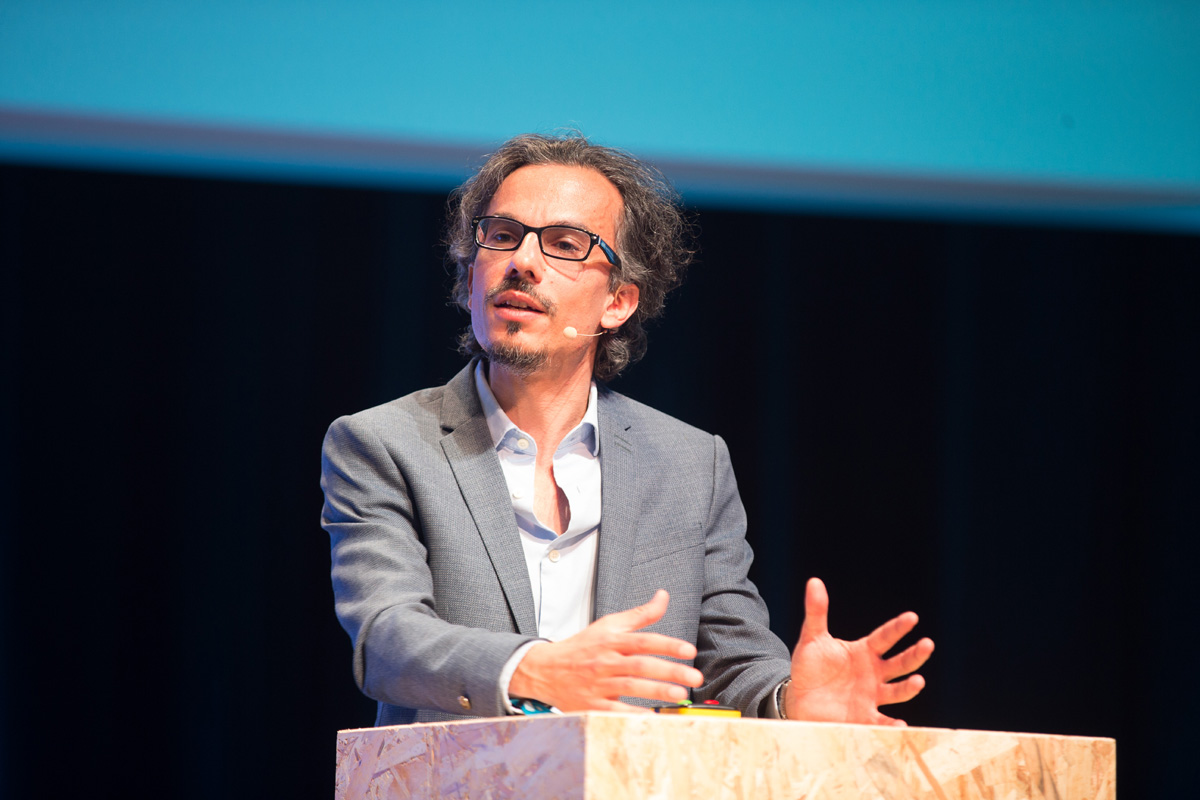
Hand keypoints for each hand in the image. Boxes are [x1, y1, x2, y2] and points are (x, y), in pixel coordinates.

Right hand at [509, 589, 703, 711]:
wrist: (545, 669)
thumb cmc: (581, 647)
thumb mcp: (608, 625)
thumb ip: (639, 614)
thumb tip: (663, 596)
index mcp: (611, 640)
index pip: (644, 640)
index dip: (668, 645)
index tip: (689, 650)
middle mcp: (606, 661)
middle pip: (641, 665)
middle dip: (670, 671)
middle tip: (695, 676)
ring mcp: (598, 683)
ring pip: (631, 686)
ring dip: (657, 691)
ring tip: (680, 694)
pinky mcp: (592, 704)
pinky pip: (614, 709)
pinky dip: (633, 713)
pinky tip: (653, 716)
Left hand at [785, 577, 933, 725]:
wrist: (799, 698)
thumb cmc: (810, 666)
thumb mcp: (812, 638)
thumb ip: (816, 612)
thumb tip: (814, 581)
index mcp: (864, 652)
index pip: (885, 637)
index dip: (898, 627)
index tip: (912, 617)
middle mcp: (874, 673)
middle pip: (899, 662)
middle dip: (915, 654)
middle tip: (927, 644)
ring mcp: (872, 695)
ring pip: (898, 690)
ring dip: (909, 686)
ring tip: (918, 680)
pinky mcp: (865, 717)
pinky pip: (882, 721)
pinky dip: (892, 724)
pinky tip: (901, 725)